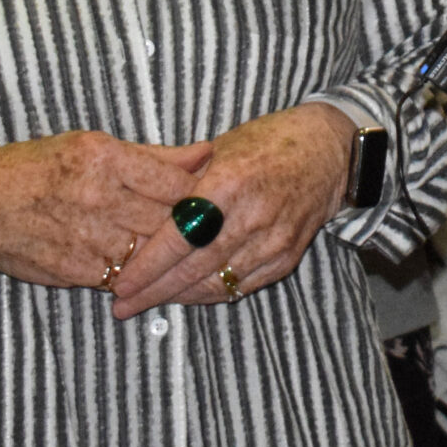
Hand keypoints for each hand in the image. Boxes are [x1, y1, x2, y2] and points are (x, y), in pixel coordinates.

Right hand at [0, 130, 204, 288]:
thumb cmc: (38, 168)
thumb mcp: (91, 146)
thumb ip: (153, 156)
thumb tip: (205, 152)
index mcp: (103, 158)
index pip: (176, 182)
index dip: (198, 191)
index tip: (206, 192)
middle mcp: (96, 198)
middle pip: (168, 219)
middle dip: (187, 223)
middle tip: (202, 223)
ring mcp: (86, 237)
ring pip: (150, 250)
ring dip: (165, 250)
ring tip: (174, 243)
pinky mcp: (77, 271)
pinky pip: (125, 274)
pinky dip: (138, 269)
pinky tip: (141, 260)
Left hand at [107, 103, 355, 317]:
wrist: (328, 151)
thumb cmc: (267, 142)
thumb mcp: (220, 148)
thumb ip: (182, 181)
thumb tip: (136, 209)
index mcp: (231, 182)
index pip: (179, 236)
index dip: (147, 265)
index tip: (119, 283)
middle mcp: (254, 216)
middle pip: (194, 267)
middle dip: (154, 290)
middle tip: (122, 305)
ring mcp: (274, 240)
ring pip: (217, 283)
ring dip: (179, 296)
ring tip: (148, 302)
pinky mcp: (287, 257)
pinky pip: (241, 286)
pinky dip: (211, 293)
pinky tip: (188, 294)